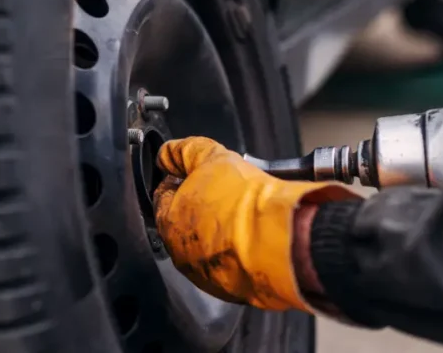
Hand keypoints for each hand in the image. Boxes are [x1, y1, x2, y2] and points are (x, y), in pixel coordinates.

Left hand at [153, 137, 358, 310]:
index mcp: (169, 222)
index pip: (162, 197)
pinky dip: (234, 253)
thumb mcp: (211, 157)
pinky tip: (249, 238)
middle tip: (222, 193)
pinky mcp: (230, 291)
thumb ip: (184, 151)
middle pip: (184, 224)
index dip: (178, 180)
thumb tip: (167, 154)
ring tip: (239, 216)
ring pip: (205, 247)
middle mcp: (180, 253)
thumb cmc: (243, 201)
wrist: (280, 240)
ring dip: (217, 232)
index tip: (191, 173)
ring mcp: (205, 275)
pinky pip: (228, 266)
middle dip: (199, 207)